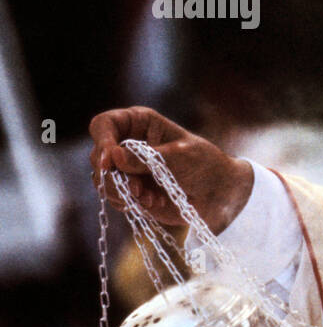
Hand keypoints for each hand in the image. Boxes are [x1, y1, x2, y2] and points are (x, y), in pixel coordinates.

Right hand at [88, 106, 253, 232]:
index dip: (102, 142)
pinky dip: (132, 203)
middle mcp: (127, 143)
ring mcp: (127, 168)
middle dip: (113, 175)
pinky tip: (154, 201)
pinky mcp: (130, 189)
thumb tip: (113, 157)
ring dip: (123, 192)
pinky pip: (115, 198)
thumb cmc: (205, 164)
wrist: (219, 193)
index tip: (110, 162)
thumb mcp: (179, 157)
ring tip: (149, 197)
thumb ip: (147, 159)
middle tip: (136, 187)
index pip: (104, 125)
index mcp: (139, 123)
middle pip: (99, 156)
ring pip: (102, 180)